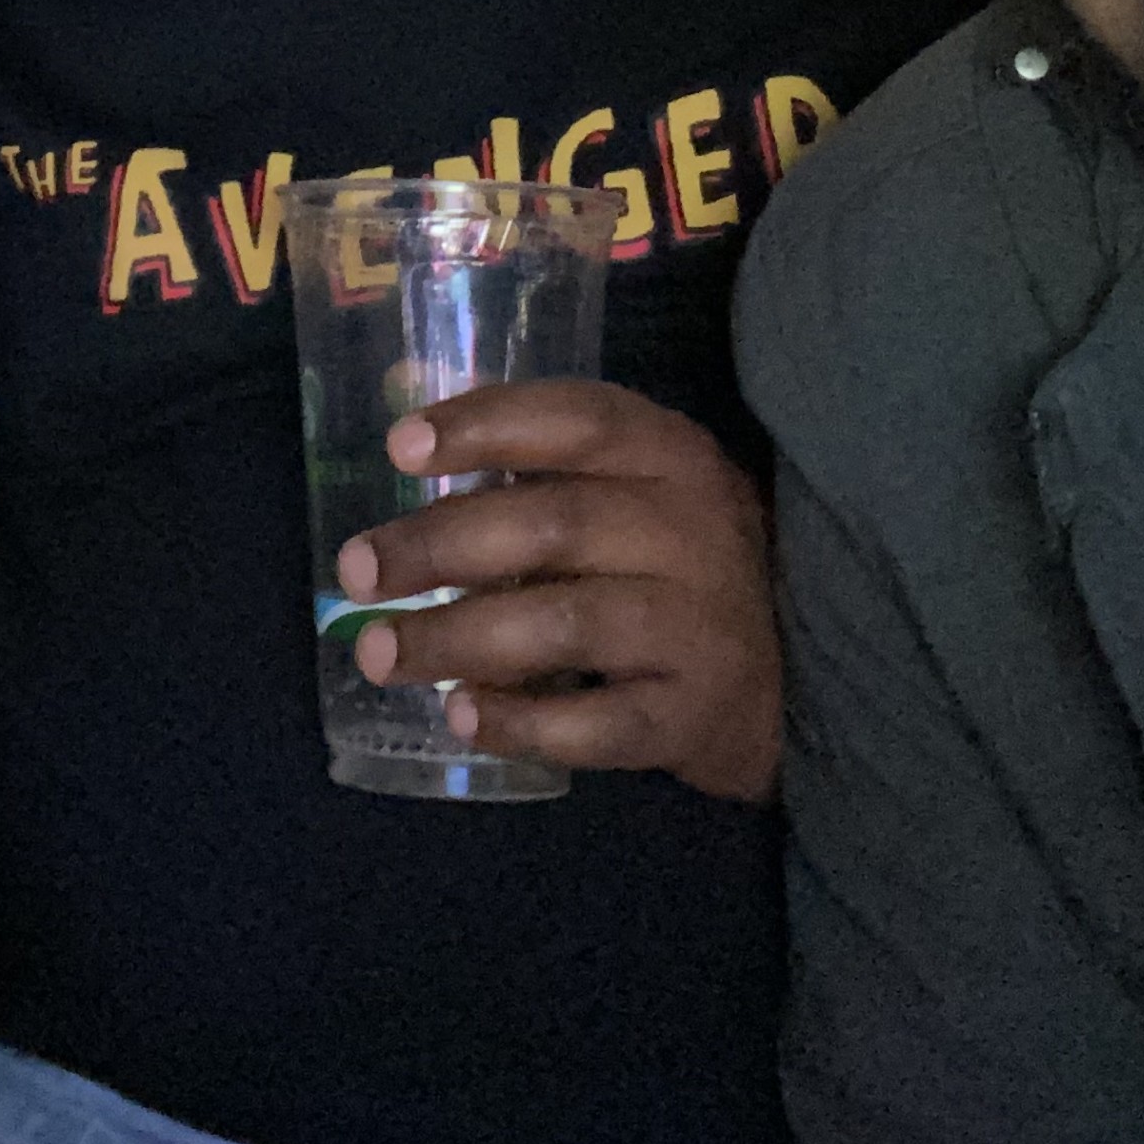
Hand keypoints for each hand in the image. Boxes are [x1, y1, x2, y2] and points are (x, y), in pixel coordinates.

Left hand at [338, 379, 778, 799]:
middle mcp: (692, 530)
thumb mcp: (631, 490)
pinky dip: (522, 722)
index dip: (485, 426)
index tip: (400, 448)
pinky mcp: (692, 715)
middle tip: (355, 573)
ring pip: (567, 625)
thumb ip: (535, 465)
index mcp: (671, 455)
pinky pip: (598, 723)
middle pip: (554, 524)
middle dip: (439, 546)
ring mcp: (699, 626)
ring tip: (379, 653)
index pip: (578, 420)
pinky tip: (460, 715)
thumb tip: (402, 437)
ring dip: (458, 638)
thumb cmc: (670, 563)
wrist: (788, 676)